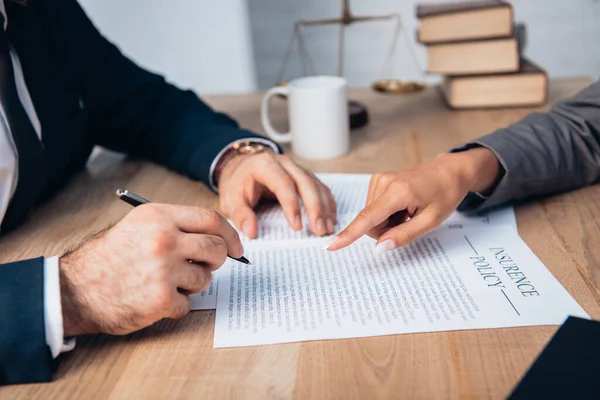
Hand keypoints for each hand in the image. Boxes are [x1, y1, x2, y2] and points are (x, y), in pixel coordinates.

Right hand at [59, 204, 242, 335]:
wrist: (75, 290)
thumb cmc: (109, 258)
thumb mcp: (139, 226)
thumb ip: (176, 226)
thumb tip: (217, 235)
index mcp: (159, 217)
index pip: (211, 219)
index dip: (230, 234)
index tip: (236, 247)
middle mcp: (164, 239)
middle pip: (216, 248)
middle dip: (217, 260)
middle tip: (205, 267)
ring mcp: (163, 269)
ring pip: (205, 278)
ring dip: (193, 284)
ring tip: (167, 282)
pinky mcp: (161, 298)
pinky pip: (189, 303)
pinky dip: (176, 305)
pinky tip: (156, 299)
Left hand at [217, 152, 336, 237]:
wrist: (241, 168)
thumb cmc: (238, 183)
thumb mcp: (230, 199)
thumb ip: (240, 215)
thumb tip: (252, 232)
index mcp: (265, 165)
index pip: (283, 184)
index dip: (292, 205)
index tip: (297, 226)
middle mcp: (284, 164)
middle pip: (306, 183)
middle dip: (315, 208)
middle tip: (320, 230)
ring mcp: (297, 168)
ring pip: (316, 185)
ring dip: (325, 207)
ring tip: (328, 229)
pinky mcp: (304, 176)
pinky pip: (320, 188)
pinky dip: (327, 203)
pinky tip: (331, 219)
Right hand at [327, 148, 500, 252]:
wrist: (450, 172)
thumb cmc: (444, 195)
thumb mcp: (430, 221)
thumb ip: (403, 235)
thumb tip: (379, 247)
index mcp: (398, 192)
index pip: (368, 218)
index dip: (349, 234)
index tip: (332, 246)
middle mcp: (384, 181)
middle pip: (369, 221)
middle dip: (384, 230)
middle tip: (408, 221)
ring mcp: (379, 178)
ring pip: (370, 216)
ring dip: (387, 221)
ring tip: (407, 211)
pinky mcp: (377, 179)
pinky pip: (373, 208)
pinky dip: (386, 213)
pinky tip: (402, 206)